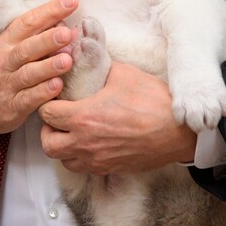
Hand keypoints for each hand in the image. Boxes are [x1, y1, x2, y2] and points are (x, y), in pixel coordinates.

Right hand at [0, 0, 77, 136]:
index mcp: (2, 42)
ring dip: (49, 66)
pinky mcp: (11, 108)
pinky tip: (57, 86)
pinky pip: (28, 99)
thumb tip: (57, 22)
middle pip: (28, 47)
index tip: (71, 0)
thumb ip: (23, 36)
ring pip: (30, 73)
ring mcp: (7, 85)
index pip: (27, 22)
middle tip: (69, 33)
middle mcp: (4, 61)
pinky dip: (42, 93)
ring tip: (68, 60)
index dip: (49, 11)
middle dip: (49, 39)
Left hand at [38, 61, 196, 173]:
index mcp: (84, 117)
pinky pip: (83, 168)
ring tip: (72, 131)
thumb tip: (88, 57)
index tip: (55, 97)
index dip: (46, 104)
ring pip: (63, 160)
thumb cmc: (153, 101)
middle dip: (48, 129)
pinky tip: (90, 142)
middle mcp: (86, 143)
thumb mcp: (123, 74)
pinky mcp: (110, 169)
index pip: (46, 114)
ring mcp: (98, 159)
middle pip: (48, 144)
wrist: (179, 131)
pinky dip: (79, 157)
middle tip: (58, 117)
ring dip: (62, 146)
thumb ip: (99, 67)